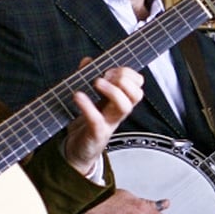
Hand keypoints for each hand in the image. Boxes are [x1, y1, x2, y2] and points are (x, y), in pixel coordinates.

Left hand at [63, 62, 143, 176]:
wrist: (76, 153)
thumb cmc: (85, 125)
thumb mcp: (90, 99)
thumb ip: (88, 77)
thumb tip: (88, 61)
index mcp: (118, 102)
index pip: (137, 85)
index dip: (129, 73)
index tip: (112, 68)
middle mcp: (117, 112)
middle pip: (136, 95)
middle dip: (124, 80)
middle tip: (105, 76)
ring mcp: (109, 123)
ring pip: (124, 106)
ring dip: (112, 90)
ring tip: (96, 82)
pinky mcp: (96, 134)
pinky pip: (96, 119)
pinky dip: (87, 106)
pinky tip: (78, 96)